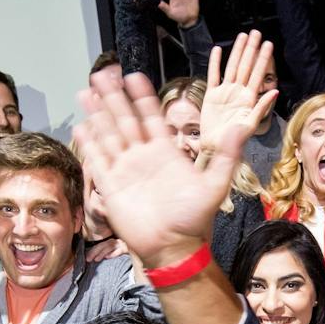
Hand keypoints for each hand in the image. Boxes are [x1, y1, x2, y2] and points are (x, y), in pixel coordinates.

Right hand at [75, 70, 249, 268]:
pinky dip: (90, 143)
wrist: (174, 248)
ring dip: (98, 114)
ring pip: (109, 135)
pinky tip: (82, 125)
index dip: (142, 97)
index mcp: (166, 153)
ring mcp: (126, 171)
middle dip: (114, 98)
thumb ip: (227, 154)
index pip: (152, 118)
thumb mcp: (216, 184)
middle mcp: (144, 157)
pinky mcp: (111, 187)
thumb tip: (243, 126)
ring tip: (87, 91)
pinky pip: (99, 160)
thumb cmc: (195, 219)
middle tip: (103, 74)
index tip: (135, 76)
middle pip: (126, 120)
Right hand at [199, 30, 279, 157]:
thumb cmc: (234, 141)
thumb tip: (276, 92)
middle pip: (246, 66)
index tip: (268, 44)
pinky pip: (213, 76)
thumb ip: (261, 107)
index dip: (263, 59)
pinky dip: (215, 63)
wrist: (216, 148)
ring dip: (237, 52)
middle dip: (251, 49)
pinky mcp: (211, 95)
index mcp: (249, 98)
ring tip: (242, 37)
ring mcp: (225, 92)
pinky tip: (218, 50)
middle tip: (256, 33)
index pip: (258, 74)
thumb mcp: (250, 124)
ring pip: (232, 67)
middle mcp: (238, 92)